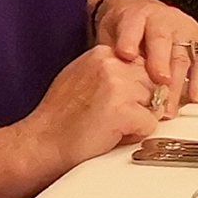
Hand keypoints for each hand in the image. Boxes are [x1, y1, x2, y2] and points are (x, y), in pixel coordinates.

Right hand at [3, 44, 165, 185]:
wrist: (41, 143)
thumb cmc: (59, 118)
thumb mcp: (82, 78)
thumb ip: (110, 71)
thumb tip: (139, 75)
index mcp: (102, 53)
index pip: (144, 63)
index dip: (137, 88)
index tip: (120, 101)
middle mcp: (111, 63)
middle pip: (153, 82)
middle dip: (142, 103)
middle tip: (114, 117)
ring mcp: (117, 85)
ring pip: (156, 102)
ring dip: (139, 119)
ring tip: (111, 126)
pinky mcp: (123, 110)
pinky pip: (150, 124)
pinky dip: (136, 136)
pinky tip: (111, 135)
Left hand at [91, 0, 197, 113]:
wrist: (141, 13)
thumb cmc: (122, 31)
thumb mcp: (108, 36)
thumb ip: (109, 55)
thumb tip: (105, 82)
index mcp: (135, 15)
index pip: (132, 26)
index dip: (129, 41)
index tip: (127, 56)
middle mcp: (161, 18)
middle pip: (161, 42)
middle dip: (159, 67)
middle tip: (155, 94)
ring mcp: (182, 29)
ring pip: (181, 56)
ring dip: (177, 85)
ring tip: (168, 110)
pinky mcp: (197, 42)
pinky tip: (193, 99)